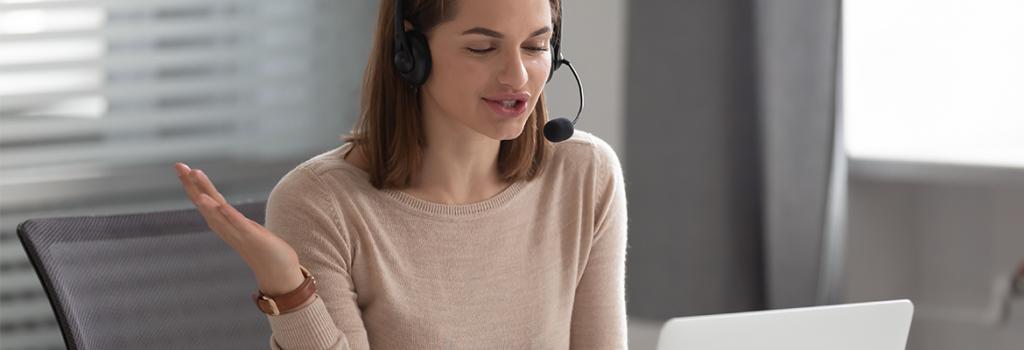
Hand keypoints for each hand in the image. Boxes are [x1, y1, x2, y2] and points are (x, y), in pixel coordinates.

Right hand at [174, 162, 304, 294]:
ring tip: (193, 179)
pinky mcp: (253, 238)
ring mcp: (239, 234)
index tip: (182, 167)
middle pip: (206, 205)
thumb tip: (225, 210)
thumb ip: (235, 222)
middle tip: (179, 165)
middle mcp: (228, 229)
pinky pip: (238, 225)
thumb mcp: (247, 230)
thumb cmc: (265, 253)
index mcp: (227, 225)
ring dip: (205, 198)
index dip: (194, 185)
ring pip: (217, 213)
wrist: (279, 276)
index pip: (207, 201)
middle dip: (192, 185)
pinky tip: (218, 204)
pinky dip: (227, 214)